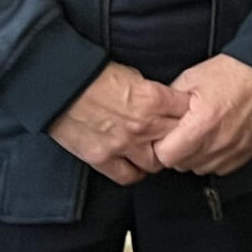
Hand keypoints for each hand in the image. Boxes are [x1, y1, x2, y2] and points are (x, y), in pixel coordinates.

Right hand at [48, 63, 187, 184]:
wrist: (60, 85)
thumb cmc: (93, 75)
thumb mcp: (134, 75)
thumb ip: (153, 93)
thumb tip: (167, 103)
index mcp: (153, 99)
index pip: (188, 113)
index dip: (191, 114)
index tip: (190, 116)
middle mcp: (143, 125)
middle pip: (178, 140)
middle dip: (181, 137)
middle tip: (178, 136)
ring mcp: (123, 144)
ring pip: (157, 163)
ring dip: (159, 157)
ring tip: (156, 150)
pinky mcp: (102, 158)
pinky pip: (128, 176)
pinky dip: (135, 172)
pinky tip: (136, 164)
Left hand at [153, 55, 251, 176]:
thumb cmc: (230, 71)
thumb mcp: (189, 79)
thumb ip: (168, 104)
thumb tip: (155, 120)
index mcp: (202, 124)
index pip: (166, 156)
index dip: (161, 145)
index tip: (166, 135)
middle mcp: (220, 141)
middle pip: (183, 165)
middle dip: (177, 151)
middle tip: (182, 133)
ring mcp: (236, 148)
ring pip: (202, 169)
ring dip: (196, 157)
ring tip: (200, 136)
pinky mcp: (249, 150)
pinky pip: (223, 168)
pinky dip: (216, 158)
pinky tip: (215, 141)